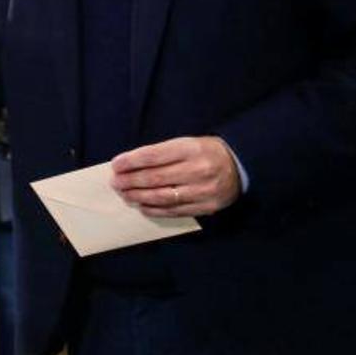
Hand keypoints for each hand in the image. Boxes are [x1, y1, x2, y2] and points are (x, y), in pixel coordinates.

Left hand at [111, 136, 241, 217]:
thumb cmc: (204, 152)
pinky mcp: (206, 206)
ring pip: (163, 197)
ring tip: (125, 195)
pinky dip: (155, 210)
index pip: (153, 155)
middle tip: (115, 183)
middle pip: (155, 178)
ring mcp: (203, 190)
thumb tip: (129, 165)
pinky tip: (142, 206)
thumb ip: (160, 153)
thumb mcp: (186, 143)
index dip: (131, 161)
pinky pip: (175, 211)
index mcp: (191, 148)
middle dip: (130, 181)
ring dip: (139, 197)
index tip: (115, 165)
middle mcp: (198, 169)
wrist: (239, 166)